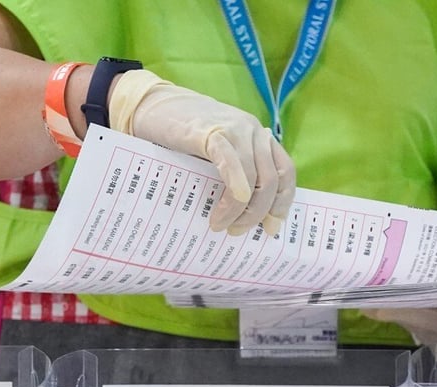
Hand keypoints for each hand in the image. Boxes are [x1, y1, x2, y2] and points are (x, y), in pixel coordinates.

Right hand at [108, 70, 295, 235]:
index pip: (285, 171)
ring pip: (256, 179)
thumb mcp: (215, 154)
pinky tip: (221, 213)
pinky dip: (233, 195)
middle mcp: (253, 131)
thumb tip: (242, 217)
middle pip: (272, 180)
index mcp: (257, 137)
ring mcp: (235, 130)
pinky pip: (233, 168)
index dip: (282, 202)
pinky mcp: (213, 133)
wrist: (150, 104)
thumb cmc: (181, 136)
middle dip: (258, 213)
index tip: (270, 228)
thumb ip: (233, 173)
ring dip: (243, 210)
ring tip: (222, 226)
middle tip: (237, 231)